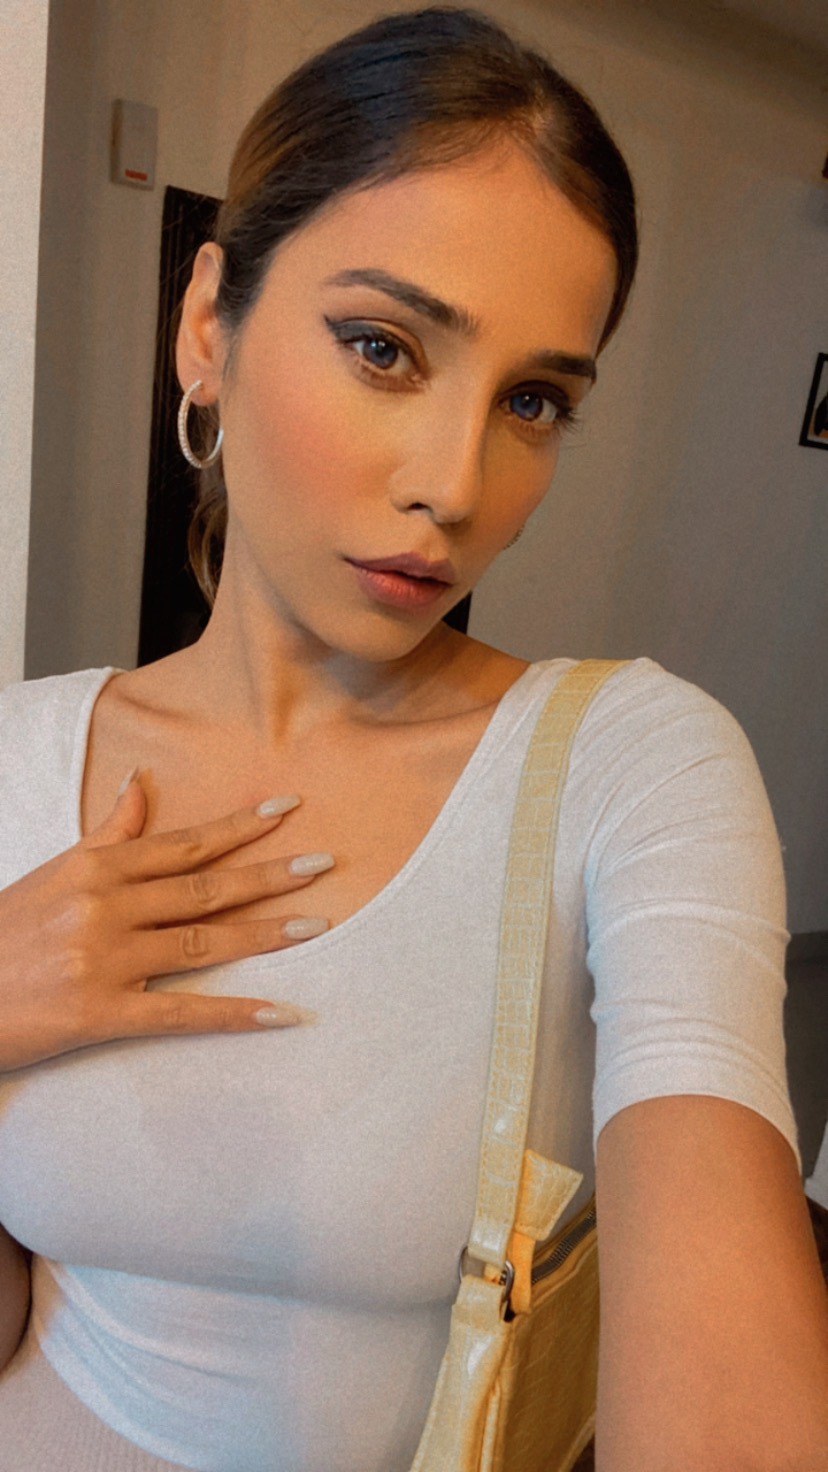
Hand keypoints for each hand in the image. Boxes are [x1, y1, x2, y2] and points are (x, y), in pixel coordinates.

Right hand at [0, 779, 329, 1070]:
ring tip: (316, 925)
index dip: (239, 827)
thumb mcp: (56, 872)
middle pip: (204, 888)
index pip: (184, 843)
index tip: (287, 810)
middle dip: (268, 875)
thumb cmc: (4, 932)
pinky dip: (235, 1013)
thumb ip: (108, 834)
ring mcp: (105, 960)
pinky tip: (281, 1012)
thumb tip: (141, 783)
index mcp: (97, 869)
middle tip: (324, 864)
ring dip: (264, 934)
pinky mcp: (100, 1013)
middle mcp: (106, 907)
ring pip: (202, 944)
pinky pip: (182, 1014)